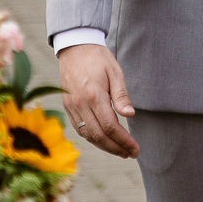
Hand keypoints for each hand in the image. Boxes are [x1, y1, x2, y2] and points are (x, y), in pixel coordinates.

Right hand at [59, 43, 139, 158]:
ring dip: (105, 146)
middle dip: (116, 148)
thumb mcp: (115, 72)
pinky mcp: (67, 107)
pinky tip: (104, 141)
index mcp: (94, 95)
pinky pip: (79, 129)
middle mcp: (80, 104)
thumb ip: (121, 95)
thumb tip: (130, 115)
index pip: (110, 126)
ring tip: (120, 151)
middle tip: (131, 153)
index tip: (135, 148)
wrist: (74, 47)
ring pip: (88, 135)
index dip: (123, 141)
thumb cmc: (98, 58)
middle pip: (99, 135)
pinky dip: (92, 138)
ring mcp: (71, 106)